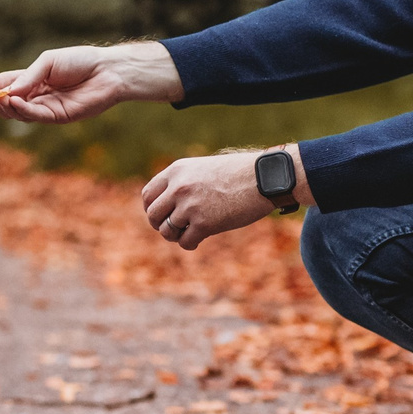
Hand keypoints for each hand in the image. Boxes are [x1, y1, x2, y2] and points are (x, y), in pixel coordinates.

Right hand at [0, 42, 183, 123]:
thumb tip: (8, 92)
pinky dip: (23, 110)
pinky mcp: (58, 117)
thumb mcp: (48, 62)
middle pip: (7, 105)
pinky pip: (36, 117)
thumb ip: (28, 77)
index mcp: (32, 79)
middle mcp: (36, 95)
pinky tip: (16, 102)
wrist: (107, 71)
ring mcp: (46, 107)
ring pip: (19, 114)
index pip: (5, 86)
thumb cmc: (79, 61)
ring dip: (8, 107)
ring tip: (6, 98)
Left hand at [140, 146, 304, 250]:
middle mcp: (178, 187)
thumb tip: (168, 205)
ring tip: (190, 232)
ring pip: (166, 231)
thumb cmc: (239, 174)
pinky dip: (190, 243)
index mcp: (176, 171)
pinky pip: (185, 242)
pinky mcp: (204, 223)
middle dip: (161, 225)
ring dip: (176, 236)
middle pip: (153, 215)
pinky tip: (200, 239)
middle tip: (176, 228)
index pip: (148, 195)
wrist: (265, 178)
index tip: (161, 216)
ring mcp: (190, 206)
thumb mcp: (204, 169)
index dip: (152, 209)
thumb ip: (183, 182)